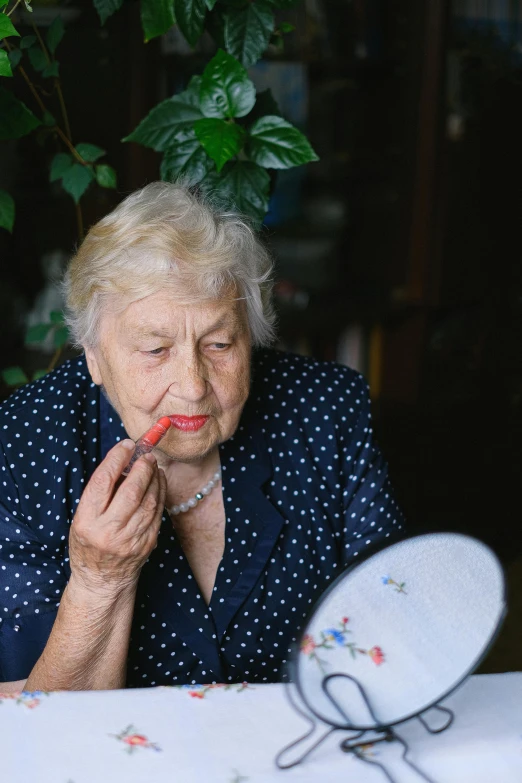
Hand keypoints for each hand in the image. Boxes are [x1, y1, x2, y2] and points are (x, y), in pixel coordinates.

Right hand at [69, 440, 165, 595]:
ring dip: (154, 478)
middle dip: (142, 468)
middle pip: (131, 490)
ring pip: (149, 500)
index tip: (126, 445)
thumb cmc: (89, 542)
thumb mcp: (83, 517)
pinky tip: (159, 481)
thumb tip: (125, 460)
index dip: (116, 459)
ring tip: (153, 465)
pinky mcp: (147, 543)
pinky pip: (158, 512)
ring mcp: (130, 539)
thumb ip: (101, 492)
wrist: (102, 581)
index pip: (103, 482)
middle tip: (147, 455)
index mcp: (87, 521)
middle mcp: (108, 531)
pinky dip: (160, 492)